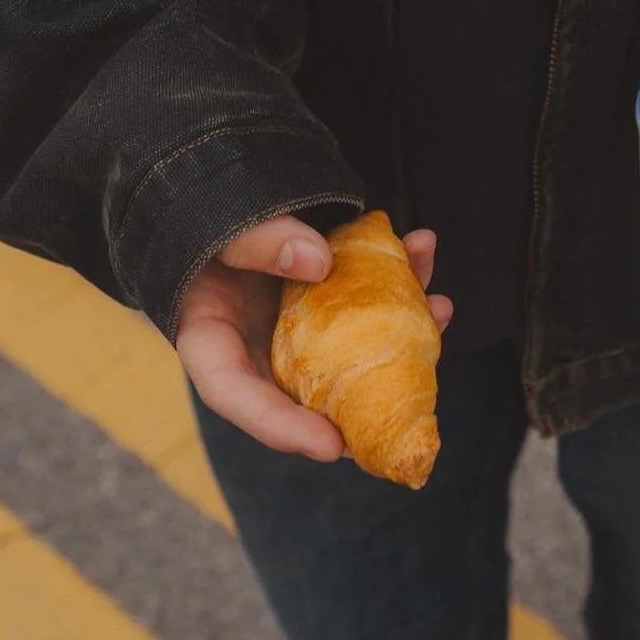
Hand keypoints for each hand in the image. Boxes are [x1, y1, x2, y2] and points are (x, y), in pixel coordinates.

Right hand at [175, 215, 453, 459]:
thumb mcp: (214, 226)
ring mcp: (300, 322)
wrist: (216, 195)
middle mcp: (261, 344)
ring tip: (438, 306)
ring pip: (356, 343)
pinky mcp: (329, 293)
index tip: (332, 445)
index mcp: (212, 340)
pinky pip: (368, 295)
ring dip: (404, 325)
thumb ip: (254, 242)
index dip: (283, 428)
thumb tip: (318, 261)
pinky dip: (401, 278)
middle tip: (411, 406)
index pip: (237, 396)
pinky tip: (421, 247)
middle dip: (368, 400)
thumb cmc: (200, 216)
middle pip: (312, 390)